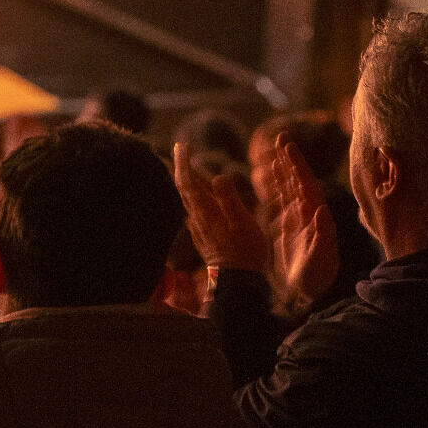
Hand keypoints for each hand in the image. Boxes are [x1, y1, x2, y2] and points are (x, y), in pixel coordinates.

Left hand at [174, 142, 269, 274]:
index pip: (188, 182)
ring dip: (187, 182)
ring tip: (188, 168)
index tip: (182, 145)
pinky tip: (198, 198)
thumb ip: (229, 198)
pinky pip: (194, 212)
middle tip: (181, 149)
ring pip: (188, 200)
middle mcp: (198, 219)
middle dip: (182, 167)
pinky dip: (194, 198)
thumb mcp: (243, 222)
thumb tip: (218, 177)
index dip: (184, 162)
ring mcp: (199, 229)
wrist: (239, 282)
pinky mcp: (204, 237)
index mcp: (207, 211)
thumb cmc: (246, 251)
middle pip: (184, 189)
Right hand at [269, 137, 338, 309]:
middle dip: (290, 161)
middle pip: (298, 182)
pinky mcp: (288, 228)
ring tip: (271, 153)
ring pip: (288, 189)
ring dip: (280, 171)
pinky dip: (272, 188)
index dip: (298, 167)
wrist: (308, 294)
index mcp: (317, 219)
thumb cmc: (316, 279)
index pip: (307, 186)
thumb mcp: (320, 261)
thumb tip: (322, 213)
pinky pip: (279, 203)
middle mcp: (309, 215)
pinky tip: (263, 176)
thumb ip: (321, 238)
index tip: (288, 148)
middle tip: (281, 139)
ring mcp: (297, 220)